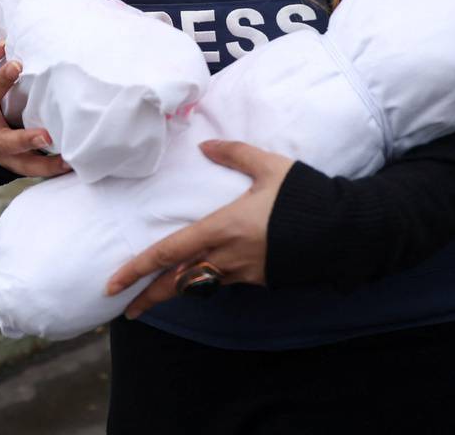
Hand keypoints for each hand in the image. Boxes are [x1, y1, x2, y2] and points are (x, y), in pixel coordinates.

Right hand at [0, 41, 68, 177]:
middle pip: (5, 142)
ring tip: (68, 160)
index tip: (18, 64)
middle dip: (25, 140)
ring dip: (45, 165)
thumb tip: (3, 42)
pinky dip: (53, 170)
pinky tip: (72, 164)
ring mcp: (3, 156)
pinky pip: (35, 171)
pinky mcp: (17, 165)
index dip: (1, 80)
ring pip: (23, 165)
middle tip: (46, 135)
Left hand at [105, 140, 292, 318]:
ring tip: (154, 294)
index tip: (114, 283)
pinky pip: (224, 281)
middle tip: (124, 310)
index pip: (169, 252)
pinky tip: (199, 276)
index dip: (138, 268)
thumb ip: (235, 154)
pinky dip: (205, 281)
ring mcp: (243, 272)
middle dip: (148, 297)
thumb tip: (205, 145)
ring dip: (175, 290)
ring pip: (199, 284)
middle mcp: (226, 256)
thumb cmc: (302, 197)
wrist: (340, 232)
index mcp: (221, 228)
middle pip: (177, 282)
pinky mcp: (259, 279)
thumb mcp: (268, 167)